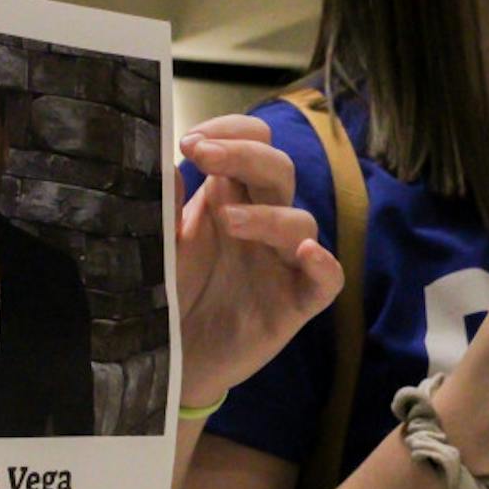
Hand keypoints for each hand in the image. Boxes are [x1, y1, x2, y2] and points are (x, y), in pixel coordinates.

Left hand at [177, 116, 343, 408]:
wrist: (172, 357)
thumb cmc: (171, 293)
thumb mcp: (161, 244)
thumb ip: (165, 206)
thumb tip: (168, 164)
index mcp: (231, 196)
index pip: (252, 143)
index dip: (231, 131)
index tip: (192, 140)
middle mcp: (264, 221)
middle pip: (279, 170)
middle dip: (245, 155)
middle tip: (204, 154)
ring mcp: (284, 261)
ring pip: (301, 222)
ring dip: (269, 215)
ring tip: (228, 220)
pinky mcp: (297, 302)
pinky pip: (327, 279)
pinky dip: (323, 264)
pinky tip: (305, 256)